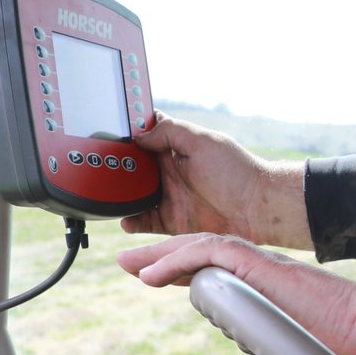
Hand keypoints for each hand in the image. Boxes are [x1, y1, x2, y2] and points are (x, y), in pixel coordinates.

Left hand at [117, 234, 355, 354]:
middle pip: (206, 257)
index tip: (161, 279)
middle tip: (132, 262)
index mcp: (278, 294)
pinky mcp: (265, 268)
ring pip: (204, 248)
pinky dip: (179, 259)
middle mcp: (269, 276)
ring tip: (130, 260)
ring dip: (162, 254)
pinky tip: (153, 273)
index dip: (189, 275)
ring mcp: (267, 269)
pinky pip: (213, 253)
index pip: (224, 278)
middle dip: (165, 258)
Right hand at [120, 112, 309, 247]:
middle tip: (97, 168)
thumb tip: (139, 134)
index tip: (103, 133)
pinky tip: (124, 219)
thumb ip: (170, 133)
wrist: (258, 209)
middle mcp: (169, 172)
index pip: (144, 136)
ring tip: (104, 194)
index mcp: (175, 148)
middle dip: (115, 167)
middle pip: (133, 168)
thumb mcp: (203, 141)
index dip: (125, 134)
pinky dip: (131, 221)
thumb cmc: (236, 171)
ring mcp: (169, 197)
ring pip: (134, 195)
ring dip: (119, 195)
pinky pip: (144, 222)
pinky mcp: (172, 221)